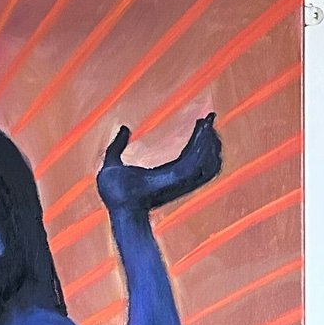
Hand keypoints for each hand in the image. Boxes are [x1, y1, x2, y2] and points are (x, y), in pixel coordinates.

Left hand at [96, 114, 222, 217]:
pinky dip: (203, 146)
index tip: (202, 122)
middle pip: (205, 158)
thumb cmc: (114, 194)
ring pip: (207, 159)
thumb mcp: (113, 164)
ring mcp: (180, 181)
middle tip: (210, 117)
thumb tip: (124, 128)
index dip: (199, 140)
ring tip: (208, 121)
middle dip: (210, 138)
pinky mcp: (180, 179)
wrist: (118, 207)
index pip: (191, 157)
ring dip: (210, 140)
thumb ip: (117, 146)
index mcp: (166, 176)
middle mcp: (178, 180)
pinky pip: (198, 160)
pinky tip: (203, 130)